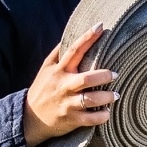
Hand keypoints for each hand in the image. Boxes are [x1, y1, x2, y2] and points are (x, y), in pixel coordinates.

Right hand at [23, 25, 117, 146]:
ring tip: (116, 95)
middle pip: (86, 78)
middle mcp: (63, 85)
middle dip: (103, 75)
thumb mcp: (46, 69)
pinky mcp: (71, 119)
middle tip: (115, 74)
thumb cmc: (43, 88)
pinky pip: (89, 119)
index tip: (100, 26)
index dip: (86, 38)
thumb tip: (70, 35)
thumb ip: (58, 53)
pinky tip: (107, 113)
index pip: (73, 50)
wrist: (31, 118)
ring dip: (106, 97)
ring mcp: (67, 103)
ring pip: (90, 99)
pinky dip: (101, 117)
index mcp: (59, 70)